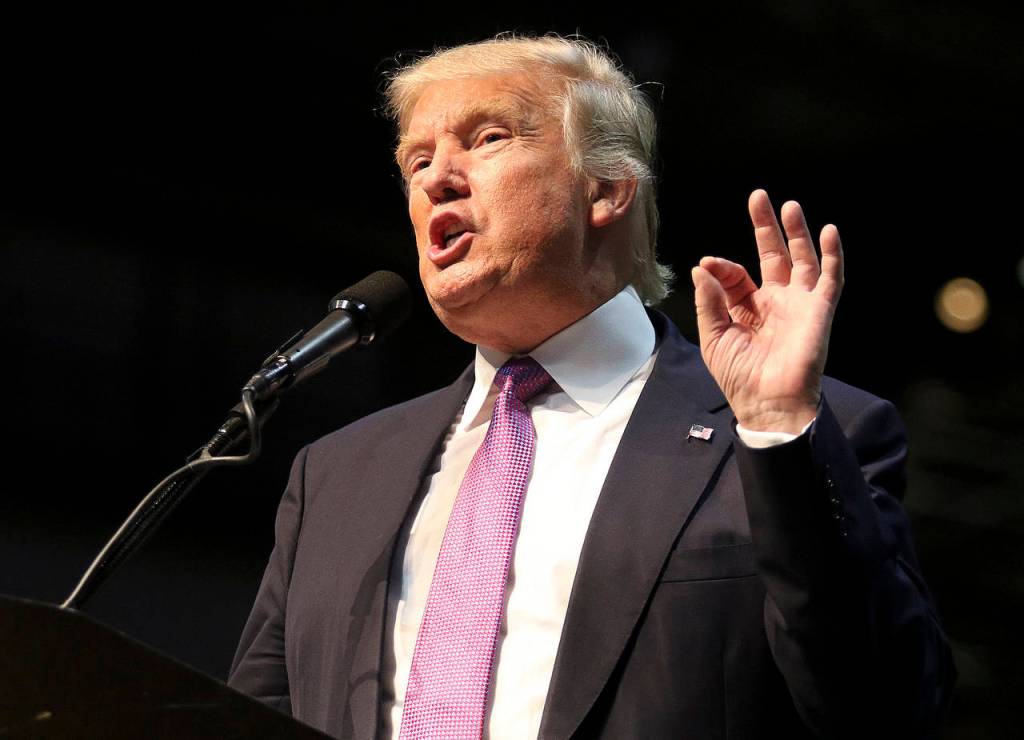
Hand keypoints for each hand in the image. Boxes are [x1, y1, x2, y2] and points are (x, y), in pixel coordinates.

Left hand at [690, 189, 843, 433]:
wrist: (767, 402)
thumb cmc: (739, 376)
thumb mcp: (714, 336)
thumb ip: (709, 301)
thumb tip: (701, 268)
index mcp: (748, 309)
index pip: (736, 275)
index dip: (722, 267)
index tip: (708, 265)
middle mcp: (775, 302)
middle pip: (772, 255)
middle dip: (765, 226)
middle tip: (759, 196)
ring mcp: (799, 304)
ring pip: (801, 259)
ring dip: (797, 232)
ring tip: (788, 206)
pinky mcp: (819, 311)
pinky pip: (830, 279)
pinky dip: (832, 255)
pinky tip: (829, 232)